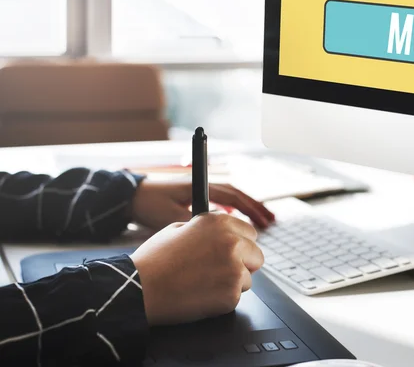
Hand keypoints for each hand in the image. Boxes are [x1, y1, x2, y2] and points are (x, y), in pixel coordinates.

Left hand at [131, 178, 274, 230]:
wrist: (130, 197)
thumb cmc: (149, 205)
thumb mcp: (171, 218)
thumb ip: (195, 225)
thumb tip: (218, 236)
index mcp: (200, 189)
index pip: (233, 197)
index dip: (251, 208)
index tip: (264, 219)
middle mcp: (203, 188)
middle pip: (237, 196)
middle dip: (255, 208)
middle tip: (271, 220)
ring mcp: (199, 193)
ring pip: (230, 200)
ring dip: (246, 210)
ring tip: (262, 221)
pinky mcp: (194, 200)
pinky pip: (221, 204)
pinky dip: (233, 212)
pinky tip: (237, 224)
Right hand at [131, 213, 263, 324]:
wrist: (140, 288)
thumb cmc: (155, 259)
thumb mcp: (179, 227)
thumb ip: (207, 228)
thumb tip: (223, 232)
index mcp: (220, 222)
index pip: (250, 233)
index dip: (240, 244)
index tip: (232, 251)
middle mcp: (232, 241)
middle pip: (256, 255)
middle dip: (242, 263)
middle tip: (219, 271)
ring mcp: (234, 267)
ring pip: (248, 277)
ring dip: (232, 282)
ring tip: (204, 283)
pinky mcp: (231, 293)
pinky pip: (236, 297)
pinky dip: (223, 300)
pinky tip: (202, 295)